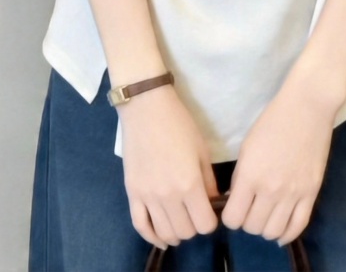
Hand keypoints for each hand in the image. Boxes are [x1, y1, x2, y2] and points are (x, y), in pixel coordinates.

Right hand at [119, 85, 218, 248]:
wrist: (146, 108)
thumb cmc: (179, 124)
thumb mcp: (202, 150)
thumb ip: (209, 181)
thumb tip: (214, 203)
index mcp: (189, 184)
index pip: (205, 225)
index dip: (212, 221)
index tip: (211, 211)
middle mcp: (168, 196)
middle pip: (185, 232)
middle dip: (195, 227)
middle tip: (196, 213)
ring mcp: (147, 196)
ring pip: (164, 233)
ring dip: (176, 232)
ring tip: (181, 221)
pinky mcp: (132, 193)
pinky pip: (140, 225)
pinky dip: (152, 236)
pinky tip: (161, 237)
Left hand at [222, 77, 337, 244]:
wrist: (307, 108)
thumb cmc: (272, 121)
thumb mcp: (247, 147)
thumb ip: (241, 177)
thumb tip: (236, 200)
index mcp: (250, 175)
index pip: (233, 218)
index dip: (230, 216)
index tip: (233, 207)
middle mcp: (270, 190)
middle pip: (252, 227)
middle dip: (247, 221)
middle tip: (250, 209)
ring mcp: (293, 194)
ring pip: (274, 231)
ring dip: (266, 228)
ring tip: (265, 216)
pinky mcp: (312, 193)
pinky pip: (298, 226)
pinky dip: (287, 235)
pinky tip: (281, 232)